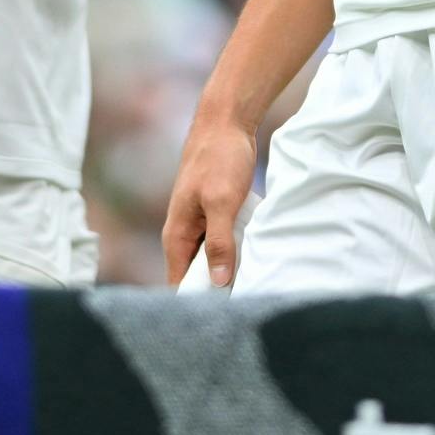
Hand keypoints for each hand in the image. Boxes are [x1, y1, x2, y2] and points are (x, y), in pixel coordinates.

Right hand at [162, 113, 257, 286]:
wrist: (226, 121)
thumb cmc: (219, 158)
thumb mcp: (221, 201)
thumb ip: (219, 242)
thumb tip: (219, 282)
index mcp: (176, 235)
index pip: (179, 285)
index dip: (198, 303)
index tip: (225, 314)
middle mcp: (184, 234)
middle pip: (197, 276)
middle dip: (219, 289)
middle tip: (249, 298)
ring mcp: (200, 224)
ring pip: (213, 259)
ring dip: (231, 268)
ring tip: (258, 280)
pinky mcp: (215, 215)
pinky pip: (224, 242)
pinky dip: (238, 249)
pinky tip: (258, 254)